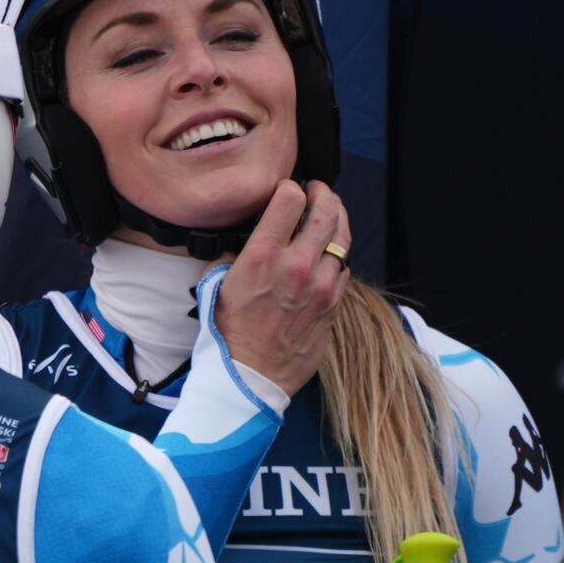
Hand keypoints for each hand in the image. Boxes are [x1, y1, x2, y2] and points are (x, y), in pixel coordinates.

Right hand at [212, 180, 351, 395]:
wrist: (251, 374)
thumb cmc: (229, 332)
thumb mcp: (218, 283)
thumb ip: (238, 254)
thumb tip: (249, 238)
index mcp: (263, 255)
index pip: (290, 199)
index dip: (290, 188)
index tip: (287, 190)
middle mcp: (298, 265)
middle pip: (326, 211)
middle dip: (323, 193)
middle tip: (318, 190)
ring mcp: (322, 285)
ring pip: (343, 237)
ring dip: (337, 220)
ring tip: (330, 214)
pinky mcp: (334, 304)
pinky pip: (345, 268)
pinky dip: (339, 255)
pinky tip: (329, 254)